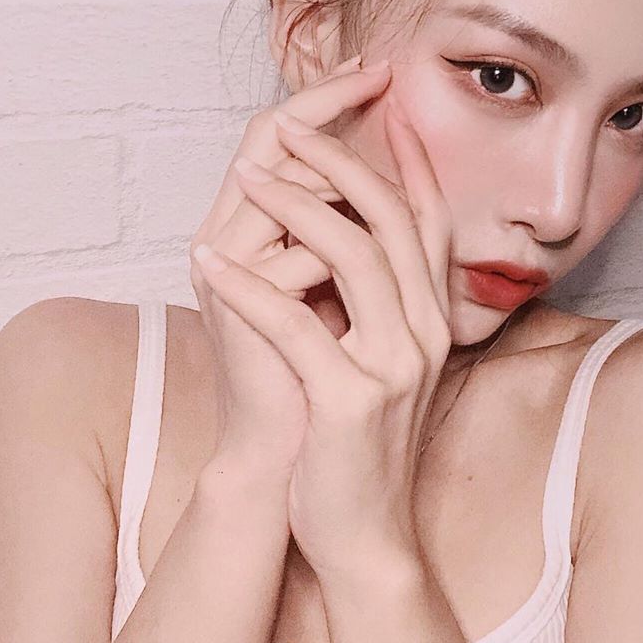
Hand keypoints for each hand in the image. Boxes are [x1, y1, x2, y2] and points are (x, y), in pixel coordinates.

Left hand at [190, 89, 453, 581]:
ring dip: (295, 204)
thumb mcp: (379, 363)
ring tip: (247, 178)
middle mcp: (425, 332)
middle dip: (343, 159)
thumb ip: (378, 303)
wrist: (365, 535)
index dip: (404, 158)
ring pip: (354, 255)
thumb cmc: (356, 442)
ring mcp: (393, 365)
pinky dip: (250, 286)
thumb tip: (345, 235)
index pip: (428, 218)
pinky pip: (295, 324)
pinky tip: (210, 266)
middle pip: (392, 219)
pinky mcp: (350, 400)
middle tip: (295, 124)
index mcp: (432, 318)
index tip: (375, 107)